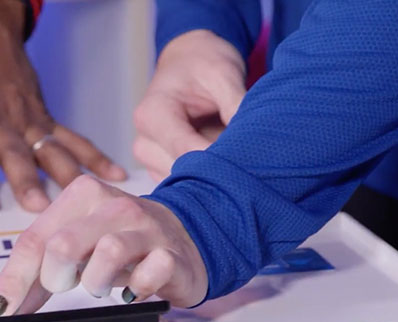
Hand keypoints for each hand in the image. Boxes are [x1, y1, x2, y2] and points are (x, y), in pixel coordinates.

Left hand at [0, 0, 126, 211]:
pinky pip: (72, 137)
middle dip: (28, 181)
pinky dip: (93, 155)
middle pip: (15, 155)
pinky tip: (113, 174)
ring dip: (66, 174)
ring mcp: (26, 118)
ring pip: (50, 148)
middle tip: (39, 207)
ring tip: (83, 198)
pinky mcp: (42, 115)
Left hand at [0, 175, 207, 314]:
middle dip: (55, 278)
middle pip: (64, 245)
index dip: (13, 280)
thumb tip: (3, 302)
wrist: (186, 237)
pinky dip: (136, 290)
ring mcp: (146, 228)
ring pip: (108, 254)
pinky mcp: (172, 254)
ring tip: (101, 286)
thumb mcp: (79, 243)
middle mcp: (114, 206)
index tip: (0, 309)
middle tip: (66, 285)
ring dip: (96, 283)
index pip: (35, 239)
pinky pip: (150, 273)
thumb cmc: (125, 241)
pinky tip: (133, 291)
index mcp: (83, 195)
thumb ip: (41, 266)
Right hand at [133, 30, 246, 180]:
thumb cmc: (202, 63)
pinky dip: (210, 175)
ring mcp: (150, 161)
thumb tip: (254, 138)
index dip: (221, 160)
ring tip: (235, 147)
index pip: (186, 152)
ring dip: (216, 172)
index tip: (253, 159)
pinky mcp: (161, 171)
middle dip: (220, 166)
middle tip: (252, 151)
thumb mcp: (224, 73)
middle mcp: (144, 143)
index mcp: (152, 115)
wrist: (188, 61)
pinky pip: (188, 184)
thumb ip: (236, 104)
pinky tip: (223, 156)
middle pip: (186, 172)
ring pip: (189, 183)